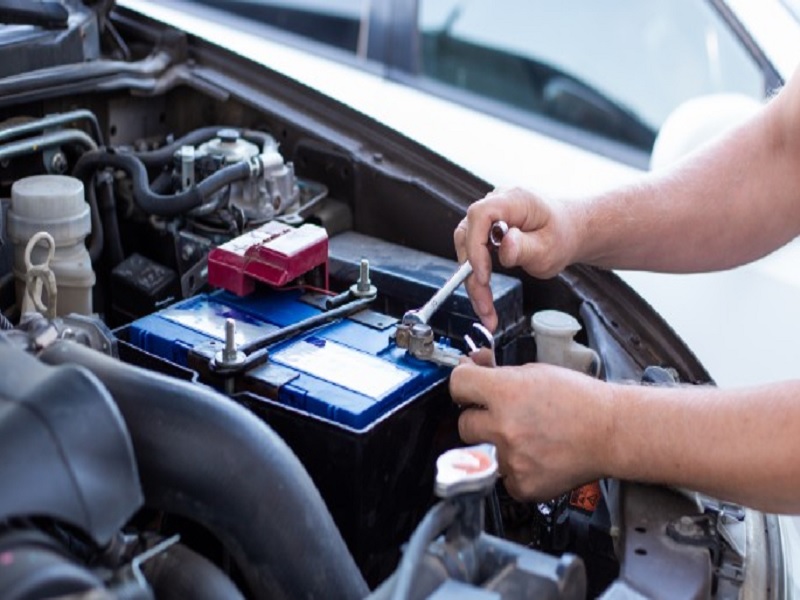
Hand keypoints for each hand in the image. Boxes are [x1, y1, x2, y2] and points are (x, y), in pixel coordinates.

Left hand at [449, 360, 613, 500]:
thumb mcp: (536, 373)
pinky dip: (513, 469)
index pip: (458, 383)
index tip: (468, 388)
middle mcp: (504, 427)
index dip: (463, 383)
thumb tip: (475, 364)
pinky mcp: (522, 485)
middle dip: (479, 418)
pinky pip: (501, 477)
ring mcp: (511, 459)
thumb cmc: (581, 400)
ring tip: (525, 438)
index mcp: (505, 393)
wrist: (612, 432)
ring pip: (481, 452)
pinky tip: (534, 456)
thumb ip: (500, 373)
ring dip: (496, 445)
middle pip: (464, 423)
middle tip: (502, 416)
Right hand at [454, 188, 577, 330]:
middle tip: (484, 304)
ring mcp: (489, 217)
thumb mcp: (550, 248)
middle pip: (467, 236)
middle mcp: (496, 204)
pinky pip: (473, 254)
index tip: (483, 276)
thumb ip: (526, 248)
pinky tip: (485, 298)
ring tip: (486, 309)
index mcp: (514, 200)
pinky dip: (477, 278)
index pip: (480, 215)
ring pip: (467, 249)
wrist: (569, 231)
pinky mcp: (486, 231)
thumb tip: (505, 246)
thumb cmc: (562, 235)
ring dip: (472, 281)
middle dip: (471, 274)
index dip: (475, 246)